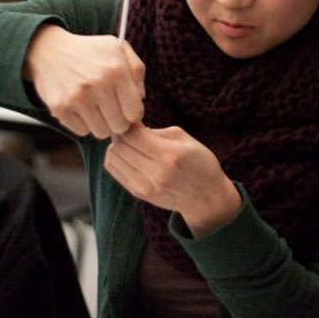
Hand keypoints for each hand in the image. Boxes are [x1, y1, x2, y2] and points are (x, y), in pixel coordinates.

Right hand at [24, 24, 145, 138]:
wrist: (49, 50)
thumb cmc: (91, 51)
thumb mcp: (119, 49)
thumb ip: (137, 71)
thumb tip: (141, 98)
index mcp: (117, 71)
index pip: (135, 113)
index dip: (134, 113)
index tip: (127, 107)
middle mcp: (98, 85)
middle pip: (120, 126)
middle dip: (119, 120)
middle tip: (112, 109)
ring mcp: (77, 97)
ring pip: (101, 132)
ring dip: (102, 123)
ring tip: (97, 108)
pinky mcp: (59, 108)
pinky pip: (81, 131)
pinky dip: (83, 123)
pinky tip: (81, 108)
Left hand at [105, 123, 241, 237]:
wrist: (206, 198)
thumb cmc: (200, 163)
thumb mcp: (186, 140)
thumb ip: (158, 132)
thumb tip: (132, 126)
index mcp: (170, 155)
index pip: (133, 135)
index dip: (129, 123)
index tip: (134, 120)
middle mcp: (156, 173)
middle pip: (120, 146)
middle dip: (122, 134)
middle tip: (130, 130)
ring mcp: (145, 186)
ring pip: (113, 158)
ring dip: (117, 146)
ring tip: (130, 143)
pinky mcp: (139, 193)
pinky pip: (114, 171)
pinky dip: (117, 159)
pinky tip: (129, 155)